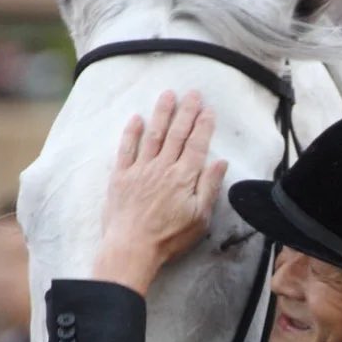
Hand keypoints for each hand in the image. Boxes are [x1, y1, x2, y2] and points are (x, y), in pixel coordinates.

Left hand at [93, 91, 227, 295]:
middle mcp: (163, 168)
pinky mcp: (121, 177)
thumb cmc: (169, 238)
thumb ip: (209, 187)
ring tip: (168, 95)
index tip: (208, 109)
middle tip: (192, 93)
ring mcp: (140, 170)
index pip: (197, 144)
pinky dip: (131, 132)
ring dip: (162, 114)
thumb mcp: (200, 218)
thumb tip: (220, 162)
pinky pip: (126, 149)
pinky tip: (136, 118)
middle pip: (177, 134)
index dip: (204, 125)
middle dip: (186, 112)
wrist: (132, 248)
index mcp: (184, 177)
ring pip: (153, 135)